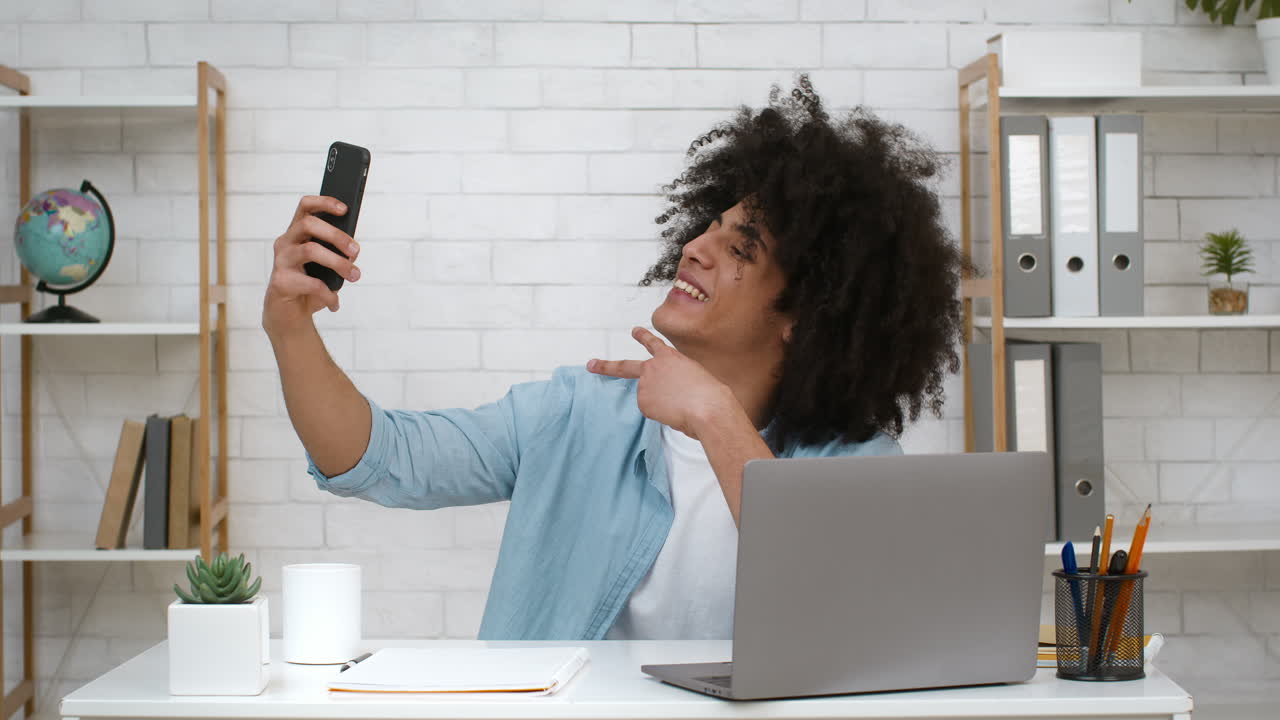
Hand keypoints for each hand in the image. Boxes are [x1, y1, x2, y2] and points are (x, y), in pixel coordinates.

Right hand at [262, 195, 360, 337]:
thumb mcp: (327, 268)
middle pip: (309, 224)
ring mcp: (281, 261)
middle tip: (356, 251)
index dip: (324, 202)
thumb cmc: (310, 287)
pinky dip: (329, 295)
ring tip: (354, 275)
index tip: (345, 209)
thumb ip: (337, 255)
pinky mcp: (281, 282)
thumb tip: (353, 251)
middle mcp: (285, 243)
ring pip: (310, 250)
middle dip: (336, 235)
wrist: (288, 316)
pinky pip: (312, 283)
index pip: (305, 207)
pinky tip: (335, 304)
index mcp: (296, 234)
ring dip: (338, 263)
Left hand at [587, 327, 733, 438]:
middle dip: (604, 366)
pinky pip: (652, 411)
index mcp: (669, 357)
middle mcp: (652, 367)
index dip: (642, 336)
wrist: (707, 407)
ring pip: (648, 398)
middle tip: (590, 364)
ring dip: (661, 404)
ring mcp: (644, 384)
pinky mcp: (642, 402)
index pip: (652, 343)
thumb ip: (677, 382)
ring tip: (680, 405)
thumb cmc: (710, 394)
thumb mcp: (695, 377)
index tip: (634, 330)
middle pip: (623, 367)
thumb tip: (669, 398)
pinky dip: (662, 414)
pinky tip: (674, 412)